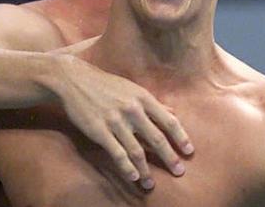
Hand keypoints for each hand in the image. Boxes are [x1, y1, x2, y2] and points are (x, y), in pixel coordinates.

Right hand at [49, 54, 192, 189]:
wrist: (75, 81)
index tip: (189, 151)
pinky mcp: (99, 131)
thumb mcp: (134, 89)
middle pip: (156, 139)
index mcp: (144, 98)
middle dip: (169, 158)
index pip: (169, 121)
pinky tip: (133, 177)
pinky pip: (116, 153)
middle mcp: (133, 110)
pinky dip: (126, 167)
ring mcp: (116, 121)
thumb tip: (174, 114)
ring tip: (152, 184)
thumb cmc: (107, 85)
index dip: (181, 137)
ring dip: (146, 170)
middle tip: (179, 172)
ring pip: (136, 151)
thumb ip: (154, 104)